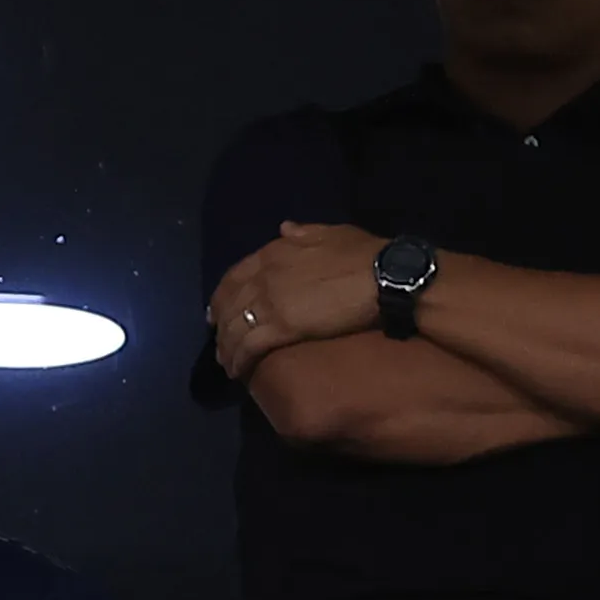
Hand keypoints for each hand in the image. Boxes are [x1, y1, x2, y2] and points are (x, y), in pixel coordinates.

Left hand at [211, 221, 386, 377]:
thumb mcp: (330, 233)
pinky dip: (239, 360)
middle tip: (218, 342)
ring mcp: (270, 302)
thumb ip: (302, 232)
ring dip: (226, 348)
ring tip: (226, 363)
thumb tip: (284, 227)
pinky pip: (249, 346)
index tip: (216, 310)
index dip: (222, 295)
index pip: (235, 275)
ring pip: (234, 328)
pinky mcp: (281, 327)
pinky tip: (237, 371)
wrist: (383, 276)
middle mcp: (264, 276)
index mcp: (274, 252)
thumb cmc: (365, 254)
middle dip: (220, 325)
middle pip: (229, 304)